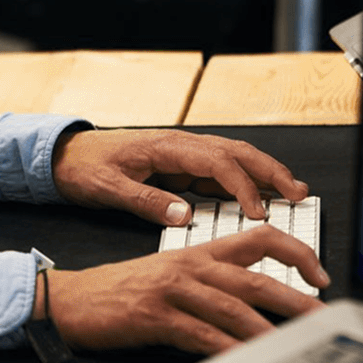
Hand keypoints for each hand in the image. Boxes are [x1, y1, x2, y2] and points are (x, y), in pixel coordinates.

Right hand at [43, 226, 327, 354]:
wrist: (73, 299)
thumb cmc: (123, 292)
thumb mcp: (172, 277)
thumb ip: (214, 285)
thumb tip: (262, 309)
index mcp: (199, 252)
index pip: (260, 238)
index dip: (297, 253)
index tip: (322, 276)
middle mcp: (191, 266)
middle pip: (256, 278)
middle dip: (299, 300)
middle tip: (328, 320)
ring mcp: (174, 291)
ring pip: (235, 308)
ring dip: (271, 331)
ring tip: (298, 348)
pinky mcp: (156, 316)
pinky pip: (202, 336)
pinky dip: (229, 352)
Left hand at [52, 128, 305, 226]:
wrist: (64, 156)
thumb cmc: (84, 168)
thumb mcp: (109, 188)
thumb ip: (147, 201)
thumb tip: (184, 215)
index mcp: (166, 147)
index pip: (217, 162)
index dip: (242, 186)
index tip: (258, 212)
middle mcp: (180, 146)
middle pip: (237, 153)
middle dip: (271, 171)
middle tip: (298, 193)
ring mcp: (183, 156)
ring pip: (234, 160)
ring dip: (264, 174)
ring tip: (292, 192)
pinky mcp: (180, 168)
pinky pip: (220, 173)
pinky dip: (244, 184)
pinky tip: (258, 199)